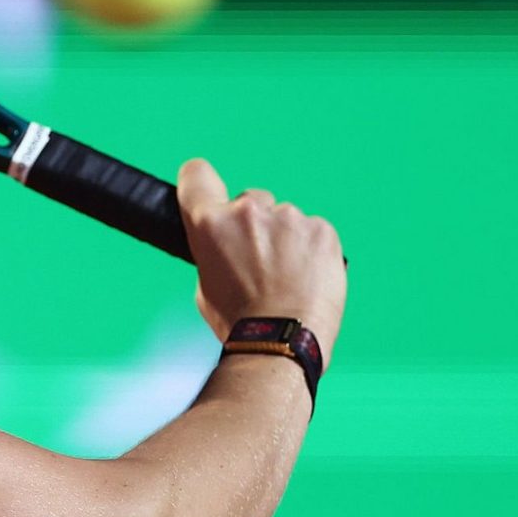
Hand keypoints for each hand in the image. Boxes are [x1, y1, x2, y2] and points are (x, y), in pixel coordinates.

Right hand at [177, 159, 345, 367]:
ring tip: (287, 277)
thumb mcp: (206, 283)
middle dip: (252, 222)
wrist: (282, 341)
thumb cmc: (239, 321)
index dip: (198, 182)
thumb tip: (229, 244)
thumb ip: (215, 249)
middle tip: (259, 260)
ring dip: (285, 239)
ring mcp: (289, 218)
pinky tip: (307, 278)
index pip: (195, 174)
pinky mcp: (322, 230)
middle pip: (249, 200)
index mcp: (210, 223)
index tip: (207, 190)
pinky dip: (311, 249)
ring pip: (284, 218)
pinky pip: (313, 231)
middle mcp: (247, 211)